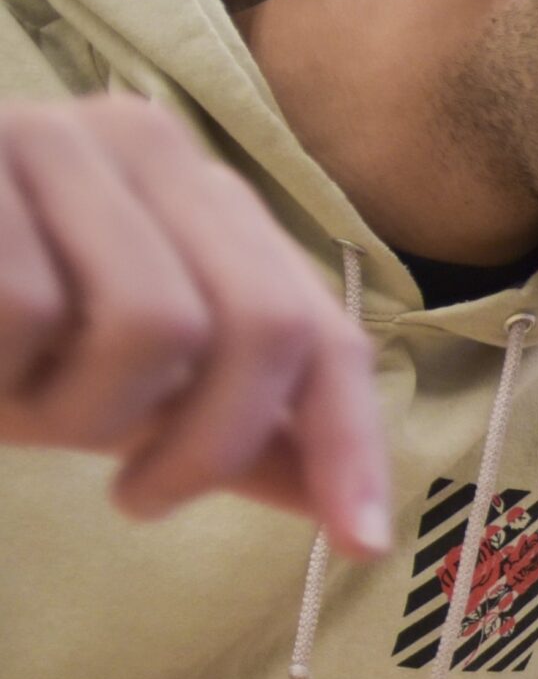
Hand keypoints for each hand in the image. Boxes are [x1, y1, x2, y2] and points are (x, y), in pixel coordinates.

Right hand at [0, 96, 388, 554]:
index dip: (350, 441)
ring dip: (79, 410)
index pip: (318, 326)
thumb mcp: (108, 385)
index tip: (363, 542)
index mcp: (195, 190)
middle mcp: (138, 140)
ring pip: (152, 327)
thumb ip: (227, 427)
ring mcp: (44, 136)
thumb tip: (351, 509)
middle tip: (137, 497)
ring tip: (12, 402)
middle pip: (262, 327)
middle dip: (207, 445)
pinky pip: (26, 312)